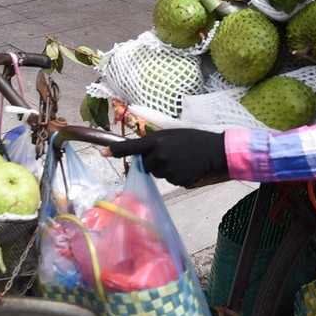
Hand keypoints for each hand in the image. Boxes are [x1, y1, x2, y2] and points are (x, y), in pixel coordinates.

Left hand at [102, 129, 226, 186]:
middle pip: (145, 165)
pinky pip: (168, 180)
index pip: (132, 147)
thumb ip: (154, 142)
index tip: (102, 153)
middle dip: (152, 161)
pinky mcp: (176, 180)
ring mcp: (168, 170)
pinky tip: (184, 167)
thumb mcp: (170, 134)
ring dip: (163, 168)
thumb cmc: (191, 139)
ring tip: (179, 159)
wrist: (213, 151)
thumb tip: (139, 152)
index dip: (116, 151)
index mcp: (157, 141)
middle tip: (168, 153)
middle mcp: (159, 156)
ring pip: (156, 173)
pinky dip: (173, 174)